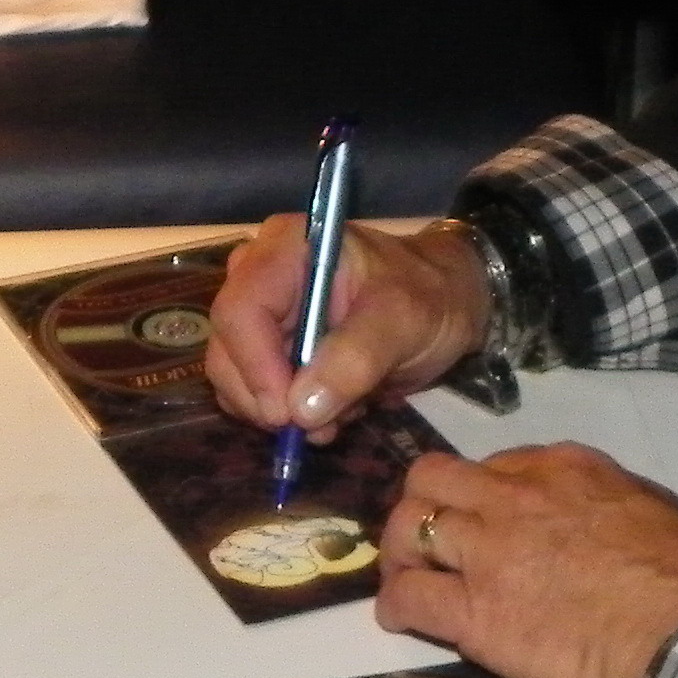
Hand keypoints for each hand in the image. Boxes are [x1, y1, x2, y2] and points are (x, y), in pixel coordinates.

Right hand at [207, 218, 488, 440]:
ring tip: (341, 414)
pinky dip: (292, 415)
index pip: (241, 309)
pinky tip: (337, 411)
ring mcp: (266, 318)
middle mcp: (263, 278)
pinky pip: (257, 395)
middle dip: (268, 398)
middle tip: (318, 428)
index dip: (254, 365)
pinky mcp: (274, 352)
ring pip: (236, 380)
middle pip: (227, 350)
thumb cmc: (430, 296)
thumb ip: (355, 358)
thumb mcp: (404, 319)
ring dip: (282, 413)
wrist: (450, 306)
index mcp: (289, 249)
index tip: (287, 413)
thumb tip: (300, 410)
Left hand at [376, 444, 677, 677]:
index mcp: (568, 469)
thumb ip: (630, 506)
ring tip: (407, 577)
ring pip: (407, 526)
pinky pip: (407, 597)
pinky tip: (403, 620)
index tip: (490, 519)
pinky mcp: (474, 612)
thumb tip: (633, 524)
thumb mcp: (668, 514)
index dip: (486, 493)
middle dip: (424, 504)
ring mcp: (489, 551)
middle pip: (435, 478)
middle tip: (430, 540)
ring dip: (400, 552)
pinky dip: (397, 607)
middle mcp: (516, 497)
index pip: (499, 464)